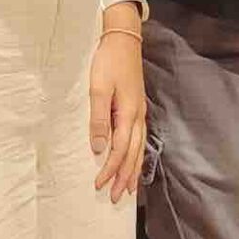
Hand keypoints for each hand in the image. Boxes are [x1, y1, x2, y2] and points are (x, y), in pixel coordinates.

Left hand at [89, 26, 146, 203]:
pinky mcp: (137, 108)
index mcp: (128, 113)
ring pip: (139, 149)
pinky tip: (133, 162)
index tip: (100, 185)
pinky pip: (139, 140)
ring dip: (132, 170)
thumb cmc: (108, 62)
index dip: (110, 169)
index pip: (119, 149)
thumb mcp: (98, 89)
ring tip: (128, 189)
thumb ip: (98, 119)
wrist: (123, 40)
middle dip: (124, 177)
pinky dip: (136, 156)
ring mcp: (139, 113)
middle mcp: (137, 116)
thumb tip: (98, 148)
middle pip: (133, 154)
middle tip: (116, 198)